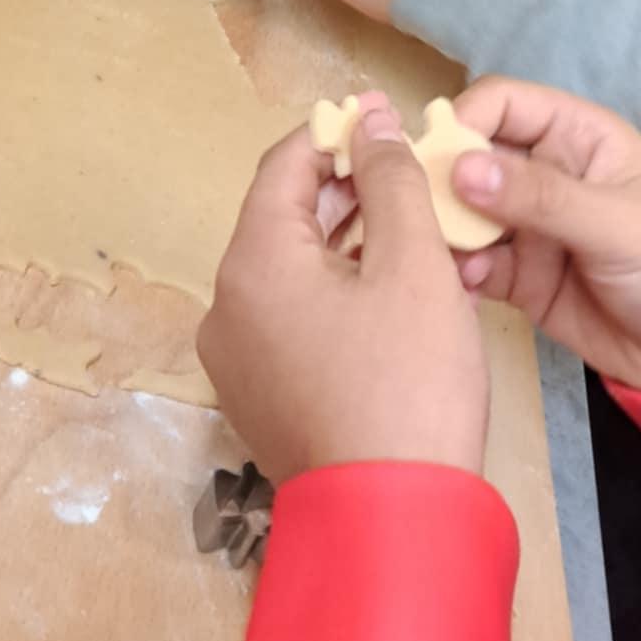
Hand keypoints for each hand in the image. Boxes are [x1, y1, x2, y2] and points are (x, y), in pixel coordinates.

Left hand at [199, 97, 488, 478]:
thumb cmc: (408, 381)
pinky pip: (293, 319)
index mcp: (252, 262)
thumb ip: (391, 178)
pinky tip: (392, 297)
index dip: (338, 133)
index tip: (391, 122)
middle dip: (349, 189)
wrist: (392, 522)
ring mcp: (237, 360)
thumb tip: (372, 119)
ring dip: (348, 243)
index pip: (285, 164)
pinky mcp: (260, 399)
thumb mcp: (413, 263)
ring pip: (291, 270)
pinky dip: (336, 293)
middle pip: (284, 217)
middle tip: (413, 179)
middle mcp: (226, 306)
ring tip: (414, 234)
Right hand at [447, 80, 640, 394]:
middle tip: (416, 210)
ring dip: (445, 228)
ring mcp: (531, 226)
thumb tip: (459, 168)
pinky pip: (476, 263)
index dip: (464, 120)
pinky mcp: (523, 277)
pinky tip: (462, 285)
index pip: (503, 103)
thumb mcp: (614, 224)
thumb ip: (539, 196)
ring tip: (435, 253)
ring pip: (465, 212)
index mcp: (576, 135)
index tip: (434, 157)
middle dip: (439, 178)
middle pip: (471, 156)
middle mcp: (545, 172)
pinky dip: (461, 270)